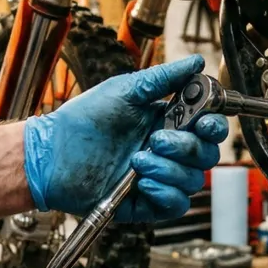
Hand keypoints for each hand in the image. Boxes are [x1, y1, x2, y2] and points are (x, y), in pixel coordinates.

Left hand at [22, 55, 229, 221]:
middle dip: (186, 147)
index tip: (203, 122)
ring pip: (192, 181)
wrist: (53, 153)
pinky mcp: (146, 203)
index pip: (209, 128)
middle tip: (156, 138)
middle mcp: (167, 151)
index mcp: (167, 123)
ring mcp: (158, 177)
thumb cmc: (83, 120)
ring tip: (137, 160)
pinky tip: (143, 182)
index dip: (214, 127)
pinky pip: (175, 205)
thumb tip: (197, 63)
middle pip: (206, 156)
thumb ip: (164, 78)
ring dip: (169, 170)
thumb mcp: (125, 91)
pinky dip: (165, 193)